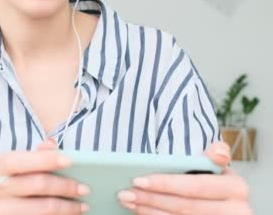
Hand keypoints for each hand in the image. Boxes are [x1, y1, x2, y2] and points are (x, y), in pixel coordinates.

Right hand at [0, 138, 89, 214]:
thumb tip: (52, 144)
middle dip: (65, 186)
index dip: (45, 159)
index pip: (21, 161)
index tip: (70, 160)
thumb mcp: (14, 165)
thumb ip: (34, 154)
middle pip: (37, 185)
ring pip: (41, 209)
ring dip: (67, 208)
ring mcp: (2, 210)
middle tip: (84, 188)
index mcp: (1, 168)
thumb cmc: (6, 181)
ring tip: (83, 206)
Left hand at [117, 141, 251, 213]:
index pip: (195, 186)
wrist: (222, 202)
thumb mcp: (216, 165)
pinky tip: (140, 212)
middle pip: (184, 206)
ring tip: (128, 201)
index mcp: (236, 188)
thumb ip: (216, 153)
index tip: (138, 180)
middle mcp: (236, 210)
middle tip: (125, 193)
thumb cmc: (213, 179)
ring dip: (149, 211)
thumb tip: (216, 153)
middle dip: (150, 199)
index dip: (165, 184)